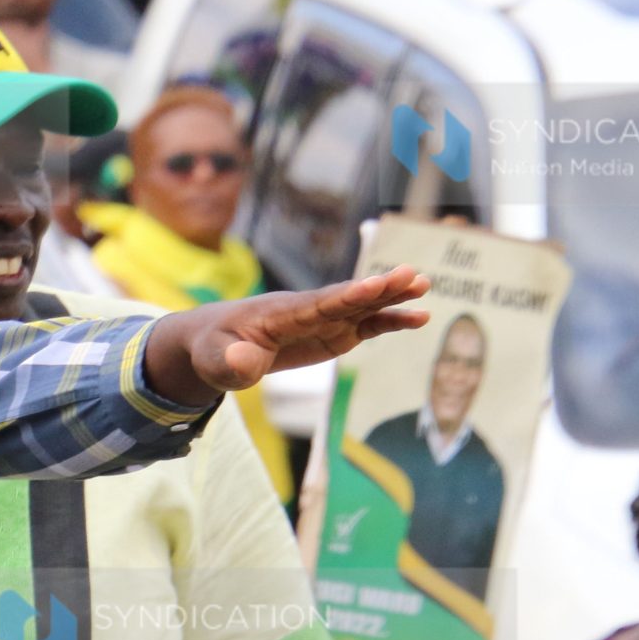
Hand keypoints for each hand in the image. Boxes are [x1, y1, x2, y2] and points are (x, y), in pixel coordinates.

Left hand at [146, 266, 431, 403]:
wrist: (216, 343)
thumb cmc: (214, 349)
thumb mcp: (215, 361)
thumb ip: (232, 363)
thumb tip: (247, 361)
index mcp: (279, 313)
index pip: (317, 303)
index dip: (346, 296)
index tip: (374, 285)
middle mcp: (306, 310)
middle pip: (347, 298)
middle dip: (378, 288)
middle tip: (413, 276)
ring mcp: (322, 320)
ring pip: (361, 306)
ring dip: (391, 298)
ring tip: (425, 287)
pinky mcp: (331, 333)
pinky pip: (364, 325)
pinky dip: (389, 321)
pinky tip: (418, 318)